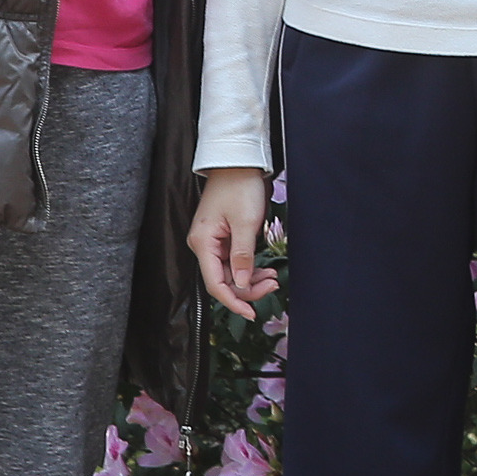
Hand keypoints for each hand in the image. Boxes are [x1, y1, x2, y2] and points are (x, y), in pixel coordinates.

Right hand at [187, 167, 278, 319]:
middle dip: (248, 289)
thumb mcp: (246, 222)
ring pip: (232, 273)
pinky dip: (250, 268)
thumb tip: (243, 284)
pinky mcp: (224, 237)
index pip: (216, 283)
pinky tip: (266, 270)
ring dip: (251, 279)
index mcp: (203, 243)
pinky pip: (235, 261)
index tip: (251, 313)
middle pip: (224, 280)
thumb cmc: (240, 186)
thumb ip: (243, 256)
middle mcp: (204, 245)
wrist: (239, 162)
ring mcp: (214, 242)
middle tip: (272, 286)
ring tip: (273, 278)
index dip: (234, 301)